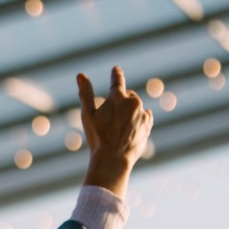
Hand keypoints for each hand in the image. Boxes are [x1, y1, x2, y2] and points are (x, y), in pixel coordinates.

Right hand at [76, 66, 152, 195]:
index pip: (117, 80)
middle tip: (110, 115)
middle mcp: (134, 102)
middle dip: (121, 100)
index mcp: (118, 97)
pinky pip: (145, 117)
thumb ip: (85, 93)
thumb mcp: (88, 115)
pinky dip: (139, 118)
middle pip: (128, 95)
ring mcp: (143, 114)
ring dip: (130, 111)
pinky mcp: (148, 126)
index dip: (116, 74)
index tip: (116, 69)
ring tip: (118, 126)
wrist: (113, 159)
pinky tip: (133, 124)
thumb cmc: (97, 137)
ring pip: (136, 107)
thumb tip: (80, 75)